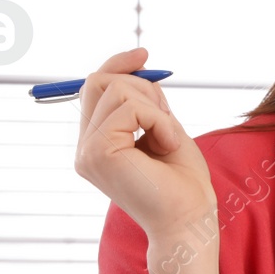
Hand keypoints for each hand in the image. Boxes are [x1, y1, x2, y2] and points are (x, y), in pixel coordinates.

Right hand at [73, 48, 215, 238]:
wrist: (190, 219)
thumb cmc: (183, 182)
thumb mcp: (164, 128)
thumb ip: (145, 102)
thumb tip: (137, 64)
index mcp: (96, 143)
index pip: (93, 88)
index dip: (117, 65)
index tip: (144, 53)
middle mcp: (84, 148)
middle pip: (98, 81)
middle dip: (141, 86)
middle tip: (167, 117)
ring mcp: (87, 152)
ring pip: (117, 91)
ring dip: (155, 108)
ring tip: (168, 139)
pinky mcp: (98, 154)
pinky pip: (130, 108)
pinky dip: (158, 120)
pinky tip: (166, 145)